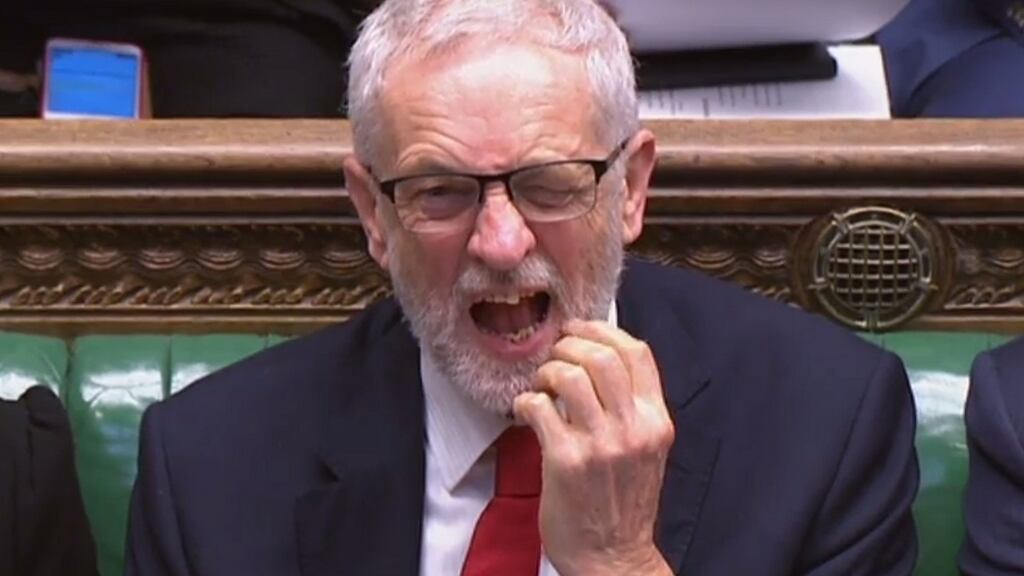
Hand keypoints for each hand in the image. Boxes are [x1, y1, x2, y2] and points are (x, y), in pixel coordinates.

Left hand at [513, 320, 674, 575]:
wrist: (612, 558)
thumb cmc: (622, 503)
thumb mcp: (645, 449)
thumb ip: (631, 407)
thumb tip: (595, 358)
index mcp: (656, 422)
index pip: (637, 353)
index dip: (602, 330)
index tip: (578, 330)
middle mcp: (633, 429)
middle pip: (601, 356)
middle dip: (569, 345)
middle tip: (554, 356)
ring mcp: (600, 445)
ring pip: (569, 375)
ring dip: (547, 372)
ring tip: (541, 386)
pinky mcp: (566, 461)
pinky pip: (539, 407)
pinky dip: (526, 401)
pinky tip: (526, 412)